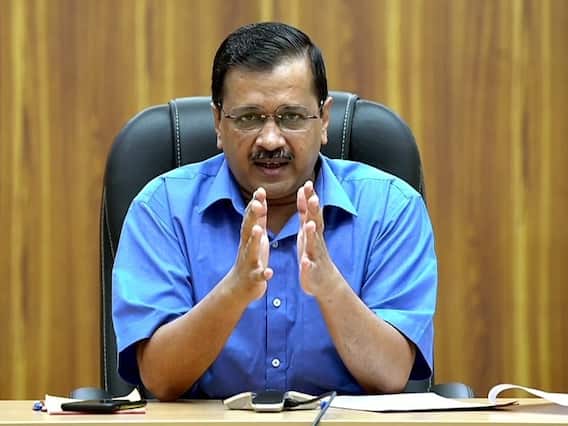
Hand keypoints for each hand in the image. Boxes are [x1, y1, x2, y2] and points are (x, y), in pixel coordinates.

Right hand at [229, 187, 272, 301]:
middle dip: (252, 216)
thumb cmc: (250, 259)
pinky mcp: (254, 278)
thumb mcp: (254, 237)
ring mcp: (249, 262)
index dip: (255, 204)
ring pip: (251, 250)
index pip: (252, 218)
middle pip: (249, 229)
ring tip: (259, 230)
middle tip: (258, 203)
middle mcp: (247, 247)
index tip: (260, 190)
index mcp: (250, 238)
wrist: (239, 287)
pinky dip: (263, 273)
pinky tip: (269, 272)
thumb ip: (257, 220)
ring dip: (254, 240)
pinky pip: (259, 275)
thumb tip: (259, 200)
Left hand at [296, 181, 338, 295]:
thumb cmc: (313, 253)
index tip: (307, 184)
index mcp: (312, 231)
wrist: (324, 281)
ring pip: (313, 244)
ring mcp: (315, 256)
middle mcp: (315, 241)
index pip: (311, 212)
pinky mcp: (311, 272)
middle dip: (314, 212)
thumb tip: (305, 191)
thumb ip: (305, 211)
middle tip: (313, 198)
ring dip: (312, 235)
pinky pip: (309, 268)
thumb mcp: (308, 229)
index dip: (309, 198)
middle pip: (315, 224)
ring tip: (309, 225)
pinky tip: (305, 263)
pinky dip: (307, 265)